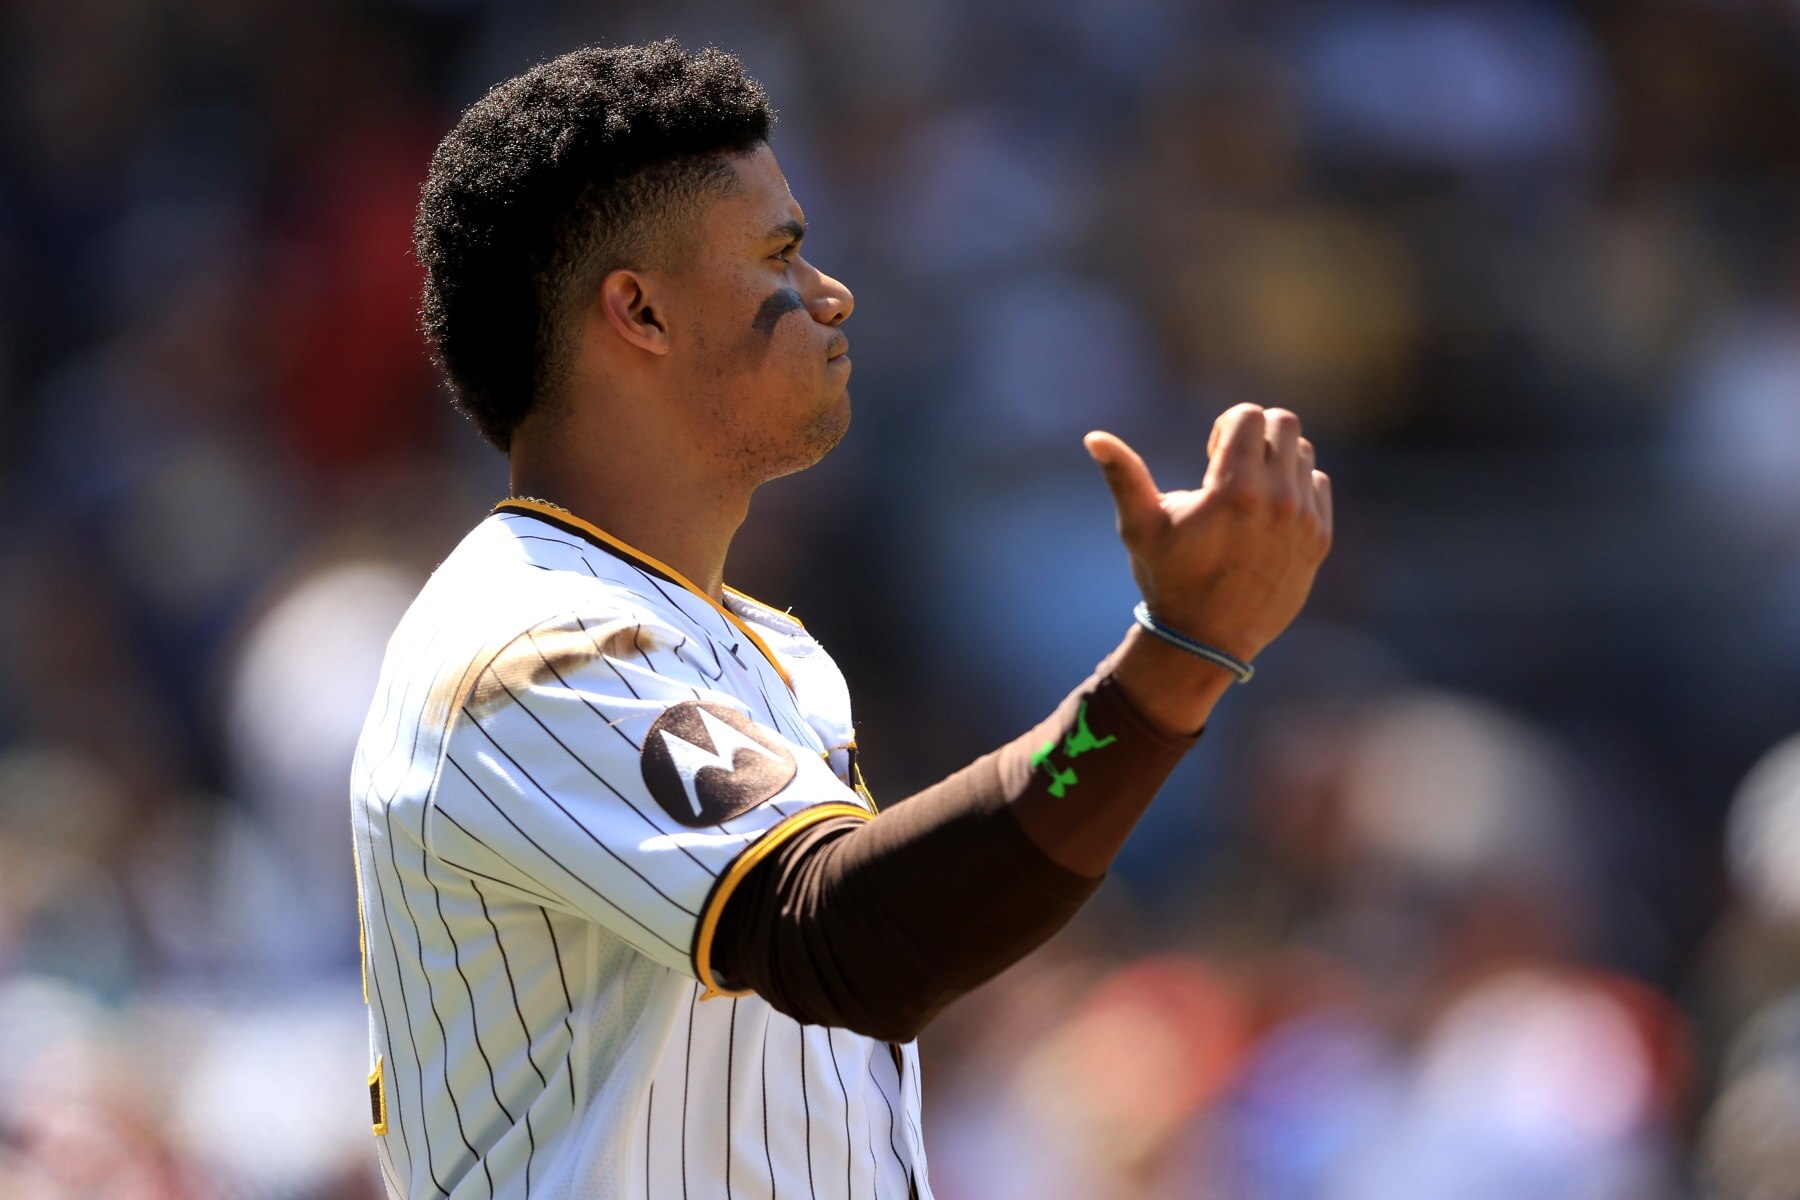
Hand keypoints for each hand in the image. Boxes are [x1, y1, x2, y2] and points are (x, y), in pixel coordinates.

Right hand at [1086, 404, 1331, 663]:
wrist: (1207, 640)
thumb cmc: (1168, 579)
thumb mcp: (1140, 527)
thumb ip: (1123, 476)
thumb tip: (1093, 437)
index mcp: (1233, 488)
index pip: (1249, 415)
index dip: (1225, 426)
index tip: (1211, 455)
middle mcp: (1276, 498)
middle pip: (1283, 424)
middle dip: (1255, 434)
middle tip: (1233, 465)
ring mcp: (1303, 520)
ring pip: (1303, 454)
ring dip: (1277, 460)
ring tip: (1250, 491)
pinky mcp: (1318, 540)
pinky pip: (1319, 487)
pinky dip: (1297, 487)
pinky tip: (1270, 512)